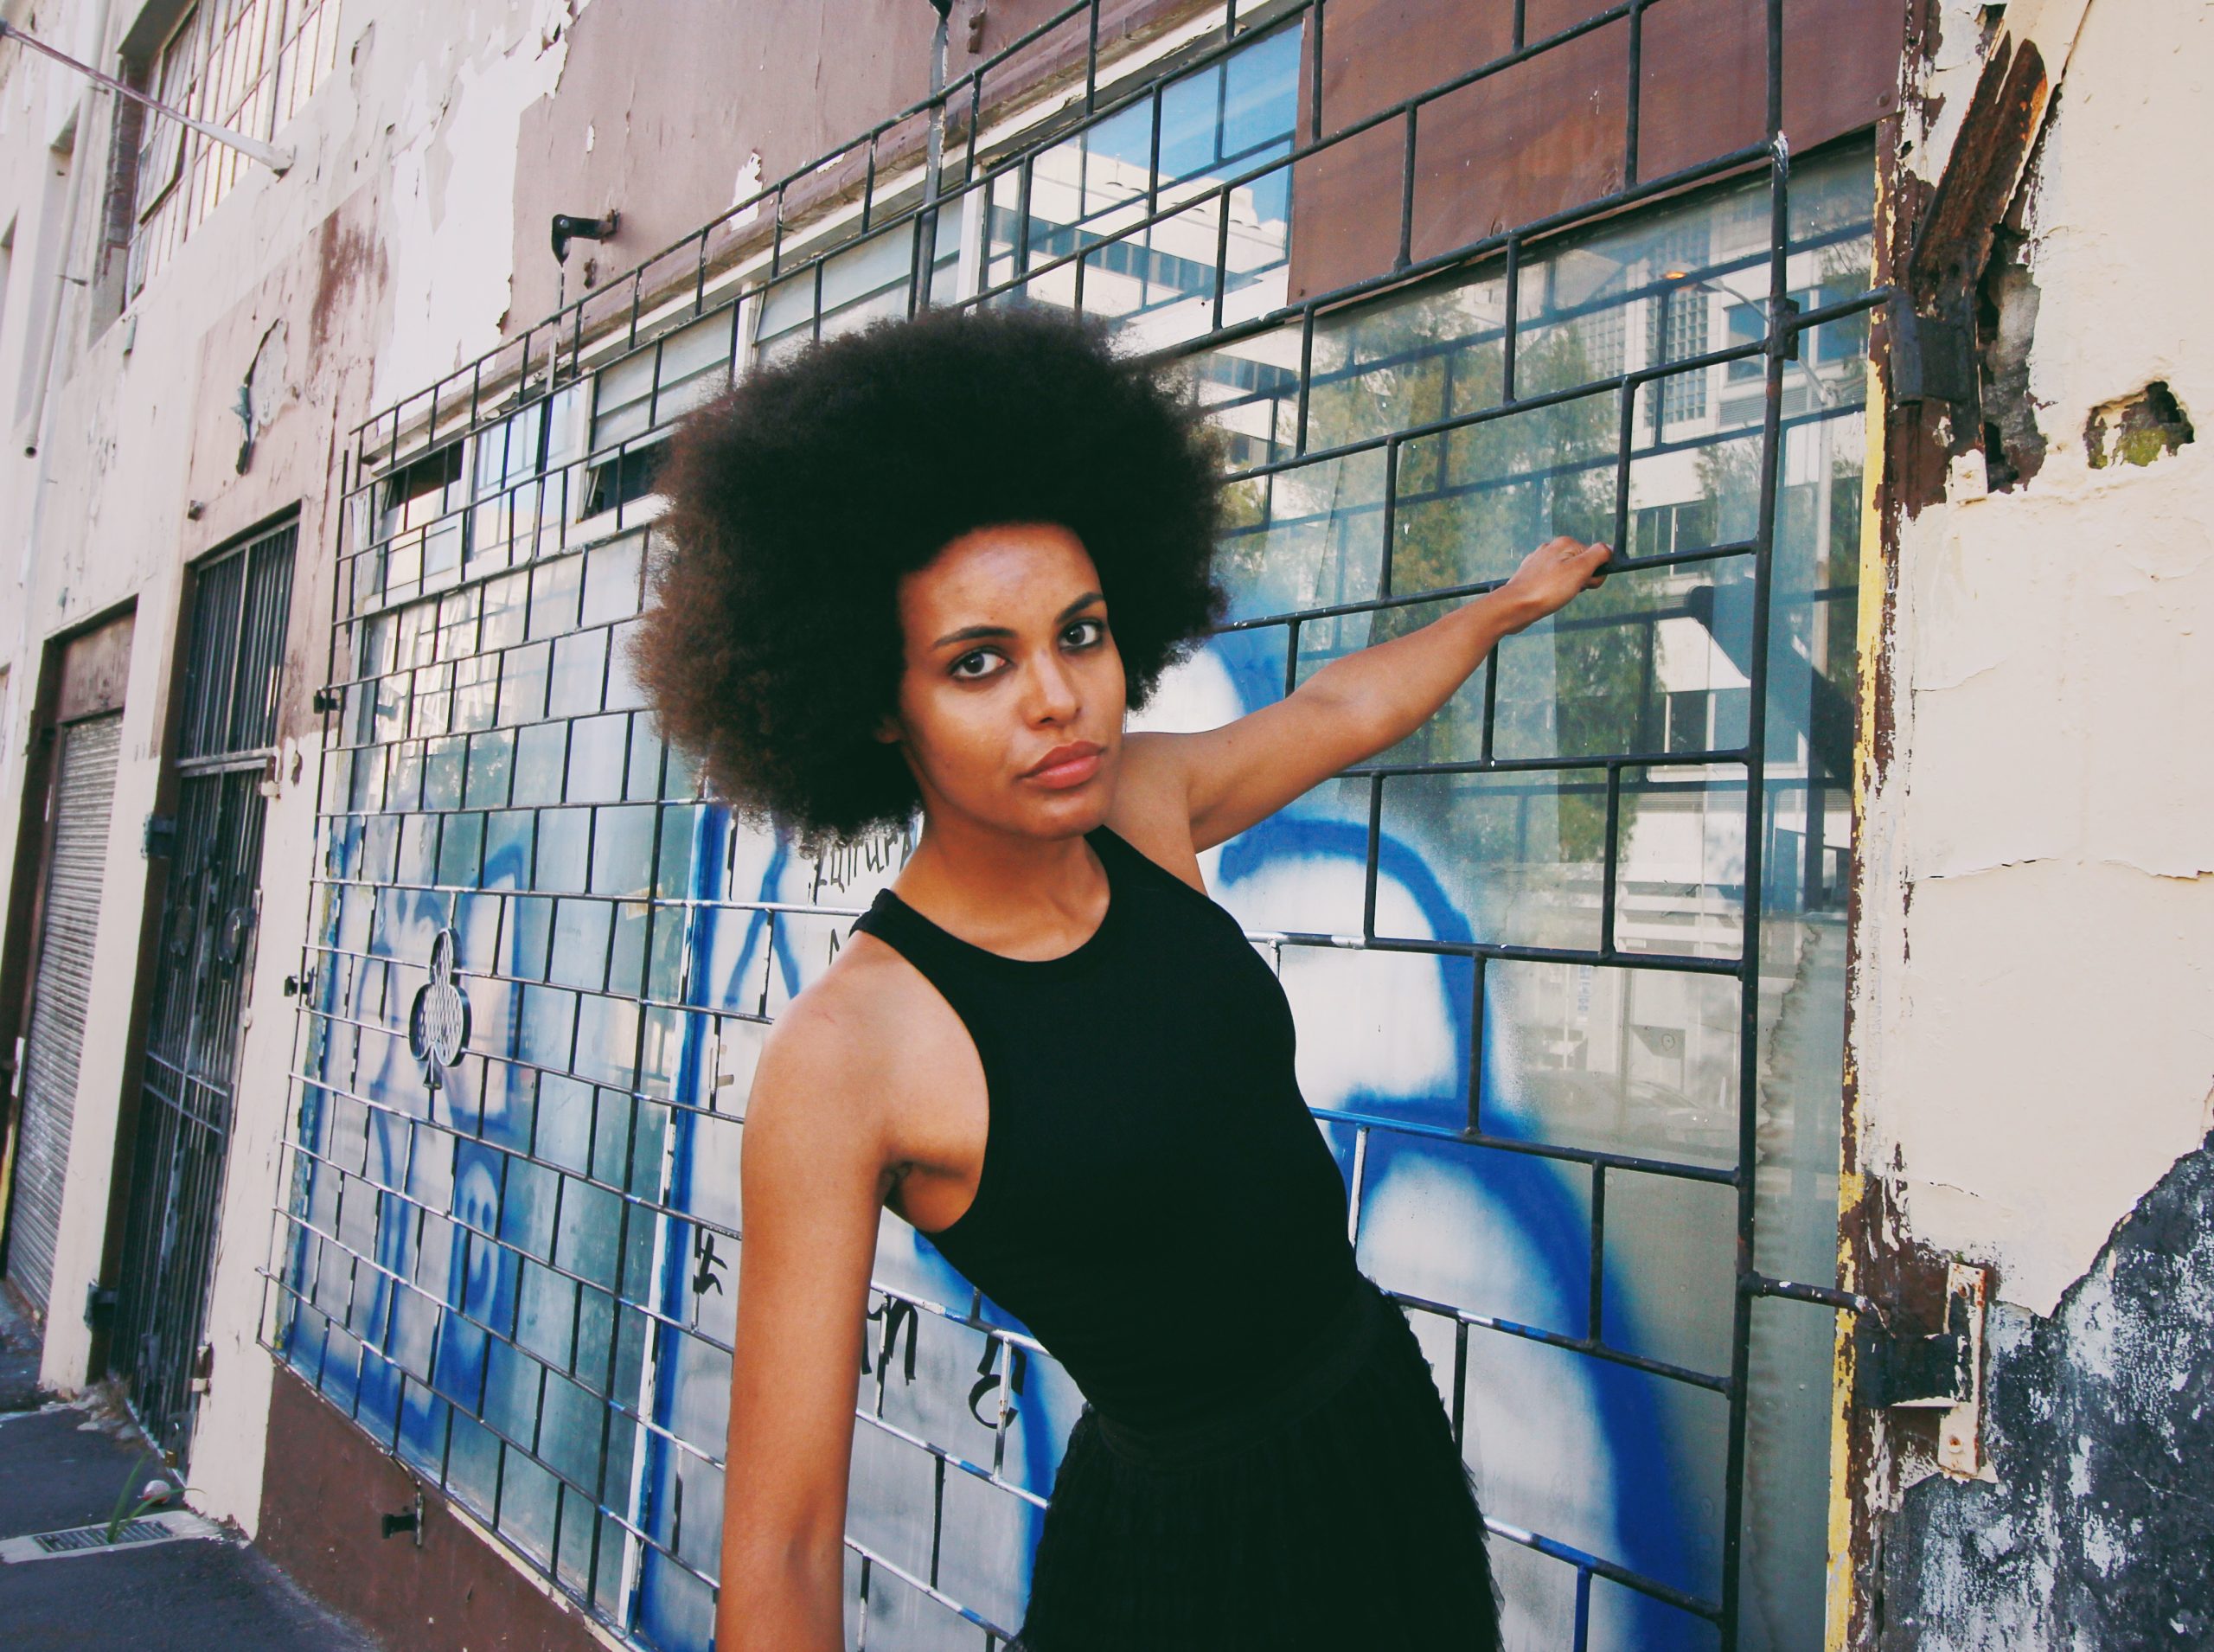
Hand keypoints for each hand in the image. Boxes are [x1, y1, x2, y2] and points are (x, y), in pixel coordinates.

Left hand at [1493, 536, 1611, 632]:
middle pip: (1581, 565)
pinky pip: (1553, 582)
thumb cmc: (1547, 590)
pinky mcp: (1532, 575)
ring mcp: (1540, 561)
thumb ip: (1598, 555)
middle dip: (1581, 581)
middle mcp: (1551, 548)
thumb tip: (1609, 548)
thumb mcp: (1580, 570)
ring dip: (1569, 588)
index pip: (1595, 556)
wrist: (1514, 607)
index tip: (1584, 585)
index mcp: (1565, 543)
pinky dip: (1555, 591)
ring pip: (1568, 575)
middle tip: (1568, 591)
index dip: (1594, 574)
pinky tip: (1547, 597)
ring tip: (1556, 595)